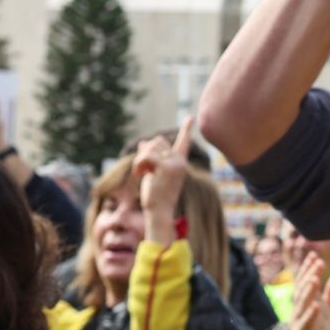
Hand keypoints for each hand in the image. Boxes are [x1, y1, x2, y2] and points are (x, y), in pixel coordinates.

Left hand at [135, 118, 192, 242]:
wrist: (159, 212)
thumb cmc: (156, 196)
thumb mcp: (152, 173)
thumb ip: (149, 158)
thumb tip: (142, 142)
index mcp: (179, 163)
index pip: (184, 142)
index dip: (187, 129)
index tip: (191, 117)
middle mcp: (179, 161)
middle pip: (158, 141)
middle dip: (145, 151)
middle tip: (142, 169)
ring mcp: (174, 163)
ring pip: (151, 146)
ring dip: (140, 158)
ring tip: (140, 173)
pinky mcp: (165, 167)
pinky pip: (146, 155)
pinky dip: (138, 164)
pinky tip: (138, 175)